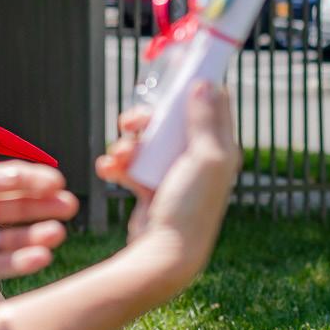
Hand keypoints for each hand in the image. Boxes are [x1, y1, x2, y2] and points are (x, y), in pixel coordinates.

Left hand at [0, 163, 76, 296]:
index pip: (12, 180)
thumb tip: (22, 176)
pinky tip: (40, 257)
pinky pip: (6, 264)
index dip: (36, 179)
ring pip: (18, 236)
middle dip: (47, 205)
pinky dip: (24, 261)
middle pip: (22, 206)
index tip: (58, 182)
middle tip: (69, 206)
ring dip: (40, 234)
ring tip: (57, 234)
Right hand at [95, 83, 240, 284]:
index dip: (194, 87)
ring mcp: (174, 173)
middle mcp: (200, 158)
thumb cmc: (191, 208)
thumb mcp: (205, 159)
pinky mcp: (151, 188)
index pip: (213, 105)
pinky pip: (131, 166)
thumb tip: (206, 83)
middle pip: (172, 121)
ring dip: (127, 144)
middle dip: (147, 119)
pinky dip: (117, 165)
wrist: (165, 254)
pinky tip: (109, 169)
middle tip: (131, 122)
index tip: (173, 74)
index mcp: (221, 149)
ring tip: (119, 155)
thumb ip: (205, 122)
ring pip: (147, 142)